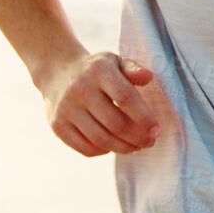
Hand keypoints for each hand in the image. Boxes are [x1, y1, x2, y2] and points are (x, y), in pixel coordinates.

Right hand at [38, 51, 165, 157]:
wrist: (56, 72)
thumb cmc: (95, 70)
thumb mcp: (114, 61)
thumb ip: (133, 69)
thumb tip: (148, 77)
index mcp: (98, 70)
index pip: (125, 97)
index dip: (144, 117)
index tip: (156, 130)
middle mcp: (80, 89)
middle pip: (115, 123)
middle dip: (137, 137)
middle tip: (150, 142)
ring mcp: (66, 108)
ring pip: (101, 139)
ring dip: (123, 148)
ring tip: (136, 147)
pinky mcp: (57, 125)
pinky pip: (85, 148)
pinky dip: (103, 151)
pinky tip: (114, 146)